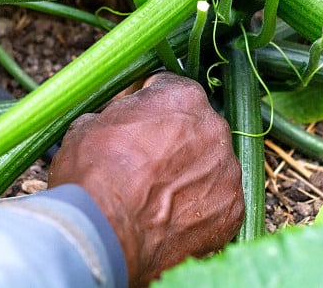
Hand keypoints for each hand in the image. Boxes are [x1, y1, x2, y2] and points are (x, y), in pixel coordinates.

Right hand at [48, 73, 243, 286]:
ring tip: (157, 198)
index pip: (170, 90)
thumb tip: (119, 118)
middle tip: (145, 164)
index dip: (149, 107)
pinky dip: (198, 210)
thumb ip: (118, 114)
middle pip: (196, 128)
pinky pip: (217, 204)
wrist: (104, 232)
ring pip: (210, 166)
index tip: (135, 124)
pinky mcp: (233, 211)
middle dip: (174, 142)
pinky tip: (170, 221)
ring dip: (189, 175)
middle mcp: (215, 127)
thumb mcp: (89, 123)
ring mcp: (228, 171)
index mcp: (183, 96)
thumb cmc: (93, 173)